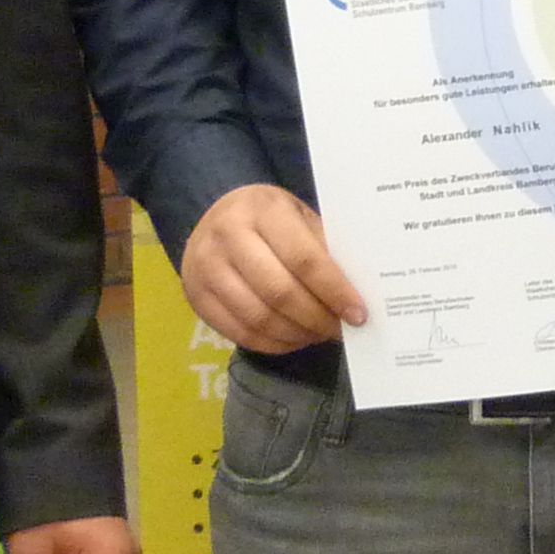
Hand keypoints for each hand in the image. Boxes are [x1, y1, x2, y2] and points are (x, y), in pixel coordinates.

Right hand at [180, 183, 363, 353]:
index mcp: (262, 210)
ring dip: (297, 334)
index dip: (334, 291)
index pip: (303, 259)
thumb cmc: (269, 218)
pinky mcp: (196, 298)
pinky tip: (294, 338)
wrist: (213, 215)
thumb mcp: (299, 217)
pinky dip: (273, 343)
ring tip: (319, 334)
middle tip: (339, 329)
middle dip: (317, 318)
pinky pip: (240, 333)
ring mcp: (206, 269)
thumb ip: (323, 249)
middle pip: (280, 292)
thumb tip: (357, 293)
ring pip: (259, 318)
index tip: (358, 314)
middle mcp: (228, 237)